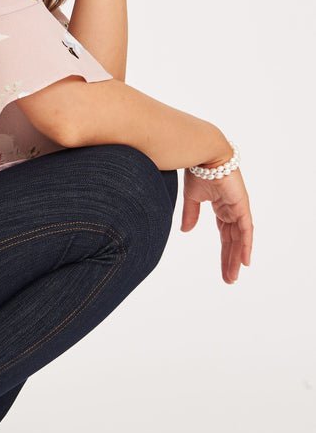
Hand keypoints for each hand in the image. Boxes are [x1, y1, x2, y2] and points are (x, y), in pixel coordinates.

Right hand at [181, 168, 253, 283]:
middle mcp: (232, 210)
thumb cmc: (197, 169)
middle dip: (231, 260)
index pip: (225, 235)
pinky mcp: (241, 206)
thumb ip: (191, 214)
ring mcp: (238, 208)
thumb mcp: (191, 197)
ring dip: (237, 258)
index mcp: (222, 207)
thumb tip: (186, 231)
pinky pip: (246, 230)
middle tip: (229, 279)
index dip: (225, 252)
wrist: (203, 153)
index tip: (223, 270)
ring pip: (239, 239)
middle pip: (233, 241)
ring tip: (233, 276)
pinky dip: (246, 246)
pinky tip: (245, 261)